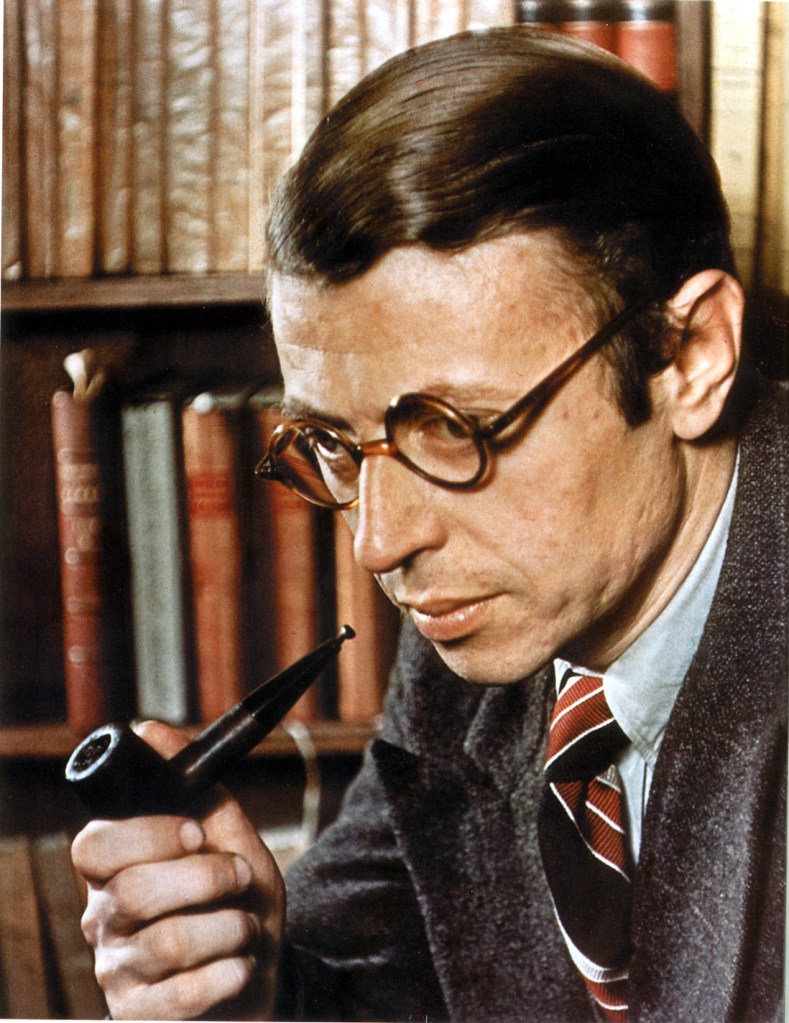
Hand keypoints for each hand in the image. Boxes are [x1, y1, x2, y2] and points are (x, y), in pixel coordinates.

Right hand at [71, 721, 284, 1019]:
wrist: (265, 973)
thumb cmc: (238, 900)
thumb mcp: (229, 836)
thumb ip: (195, 787)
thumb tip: (151, 729)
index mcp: (117, 869)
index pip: (94, 846)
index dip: (147, 835)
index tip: (196, 832)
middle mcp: (105, 919)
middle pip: (132, 891)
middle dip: (205, 878)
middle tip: (239, 877)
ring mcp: (119, 973)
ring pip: (166, 941)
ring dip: (229, 926)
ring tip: (248, 927)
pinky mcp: (141, 1019)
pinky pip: (181, 996)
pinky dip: (228, 972)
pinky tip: (241, 965)